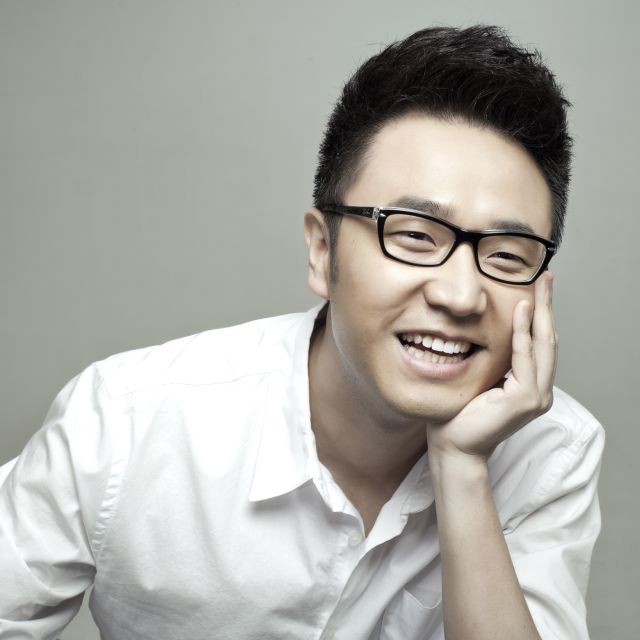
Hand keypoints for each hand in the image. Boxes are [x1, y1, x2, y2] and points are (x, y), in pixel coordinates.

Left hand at [426, 272, 556, 461]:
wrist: (453, 445)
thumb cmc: (460, 414)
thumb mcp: (481, 378)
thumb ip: (494, 361)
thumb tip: (489, 333)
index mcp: (531, 385)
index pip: (540, 342)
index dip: (540, 313)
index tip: (537, 287)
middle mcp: (539, 390)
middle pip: (548, 339)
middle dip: (546, 306)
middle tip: (545, 278)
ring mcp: (535, 397)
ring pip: (542, 346)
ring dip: (540, 314)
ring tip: (537, 287)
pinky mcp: (524, 400)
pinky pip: (525, 360)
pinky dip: (523, 335)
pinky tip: (521, 312)